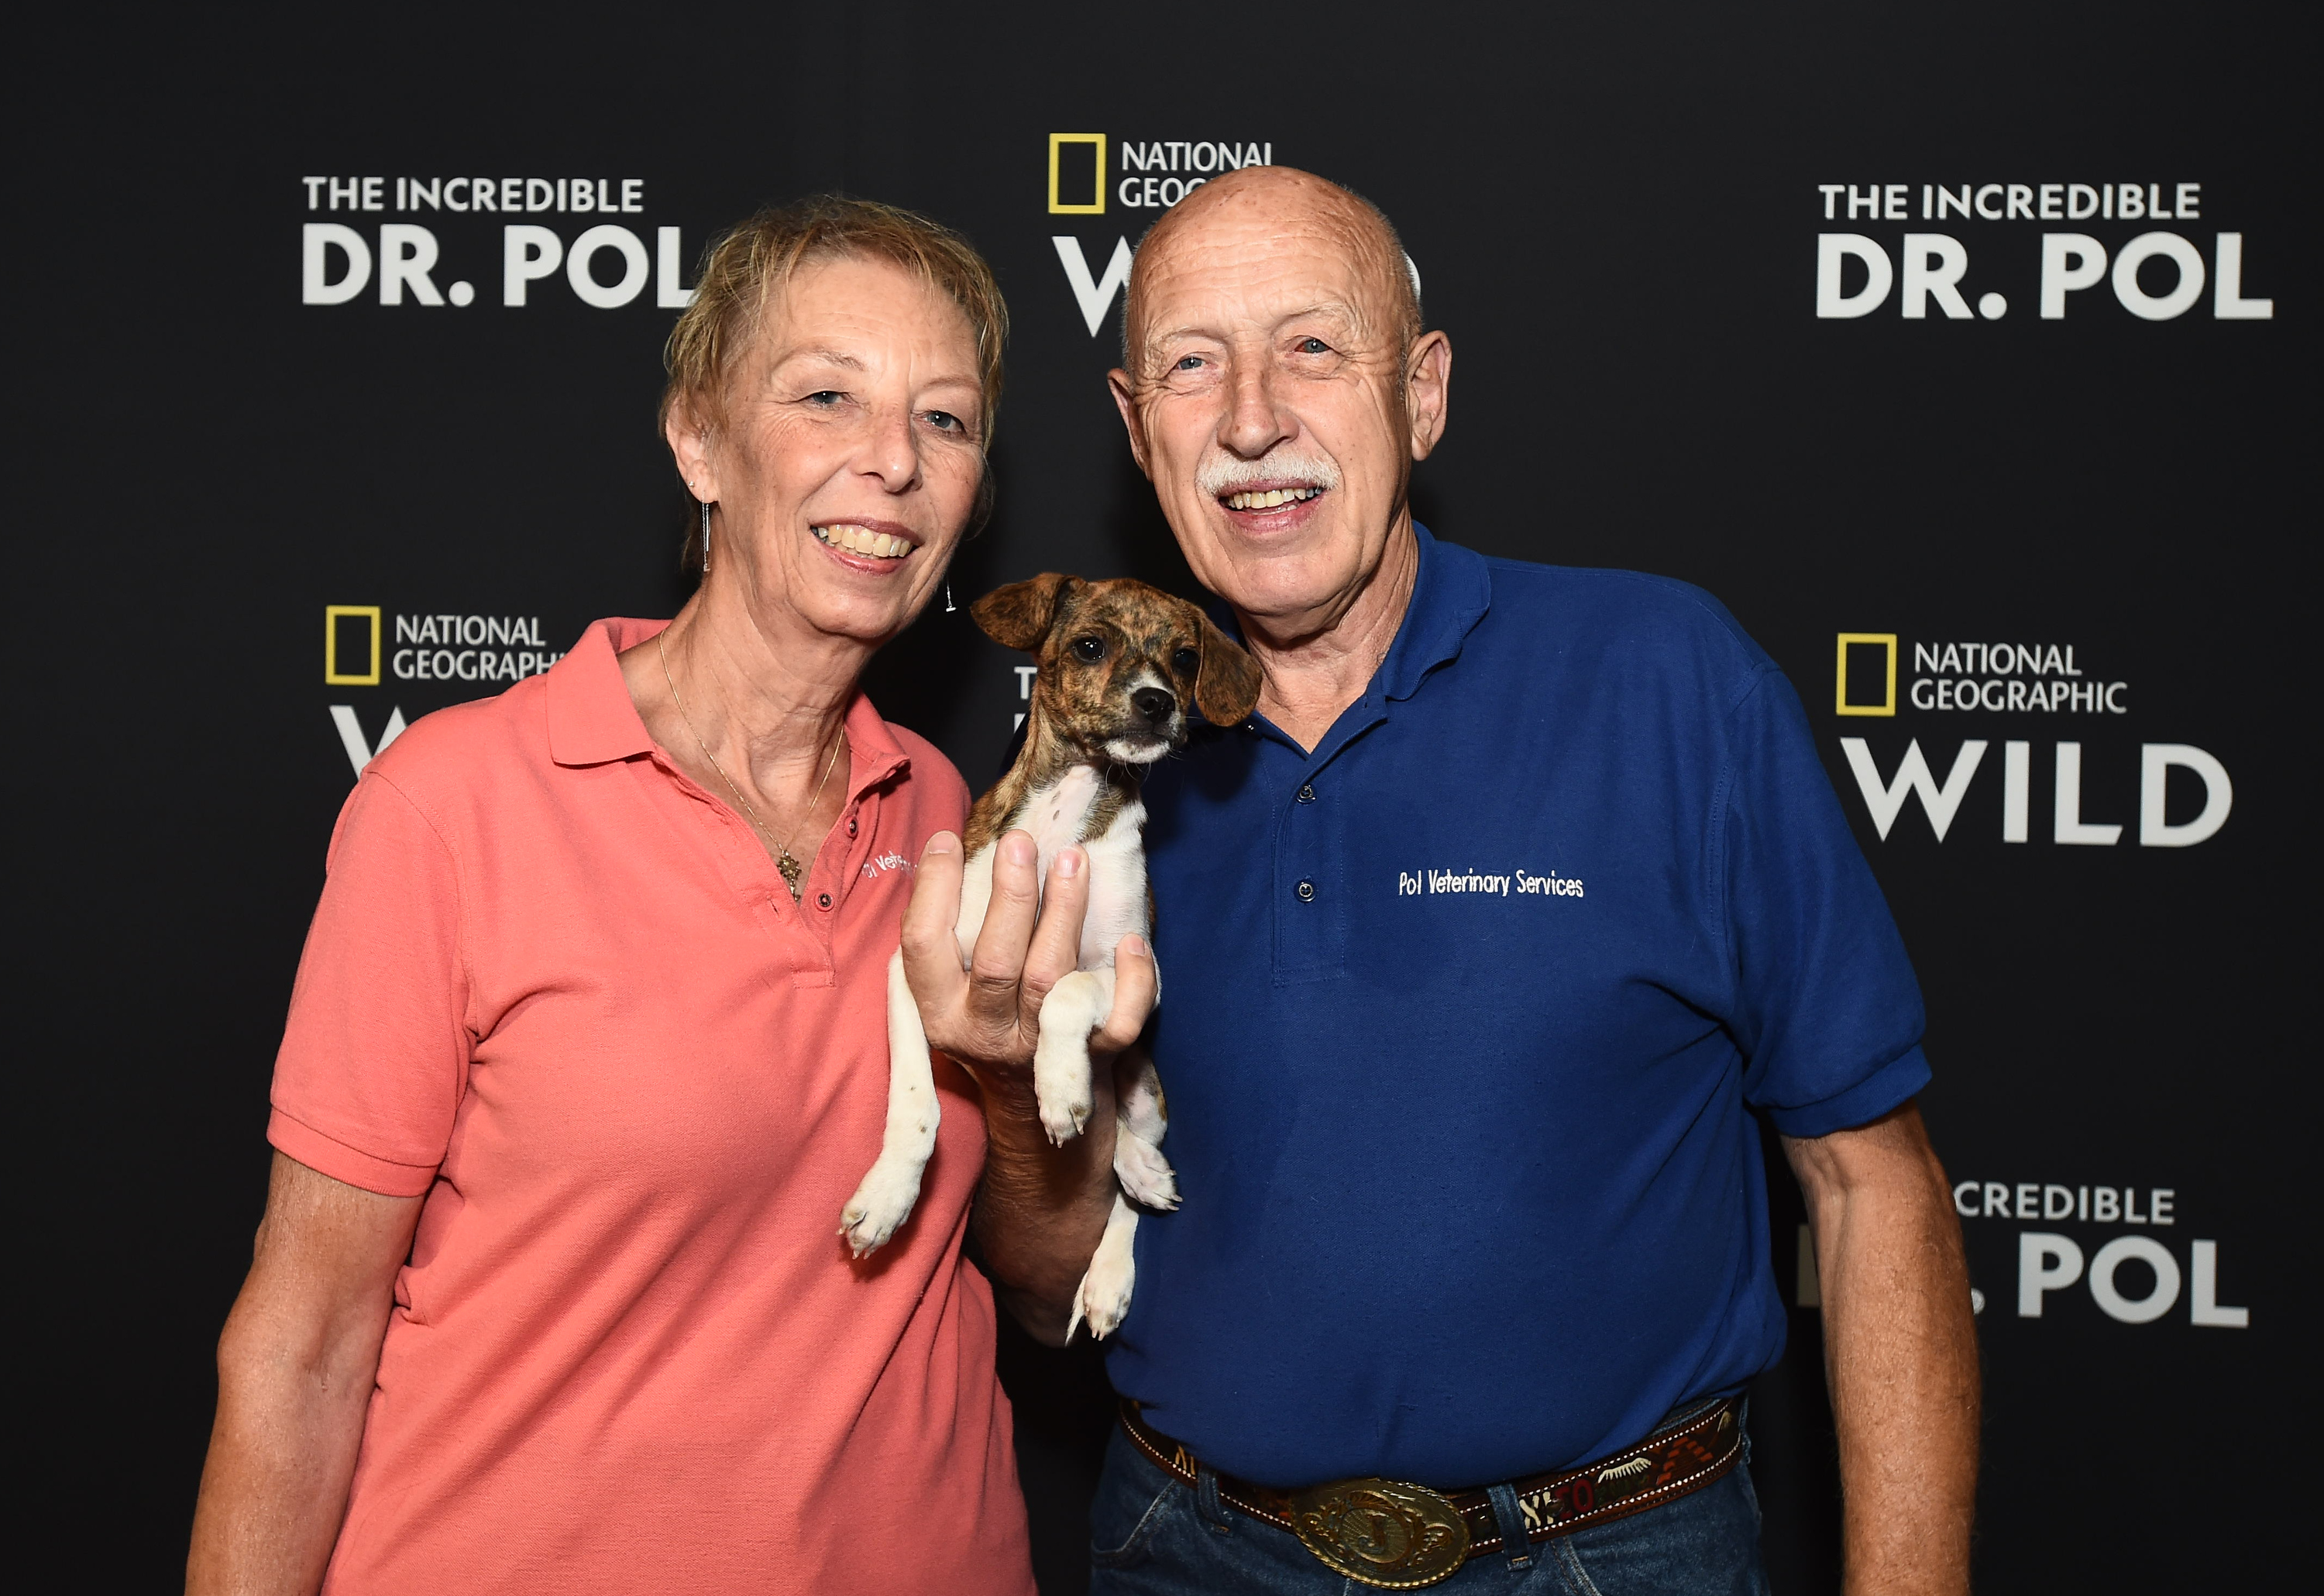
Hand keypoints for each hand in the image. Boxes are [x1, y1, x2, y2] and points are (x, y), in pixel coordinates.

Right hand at [902, 829, 1155, 1083]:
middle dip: (1011, 897)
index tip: (949, 841)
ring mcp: (1040, 1047)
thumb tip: (957, 849)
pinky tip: (1131, 940)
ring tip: (1073, 859)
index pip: (924, 945)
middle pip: (997, 962)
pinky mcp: (1091, 1057)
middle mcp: (986, 1032)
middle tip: (1021, 842)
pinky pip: (1117, 1021)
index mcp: (942, 1012)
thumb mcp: (951, 993)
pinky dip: (1130, 980)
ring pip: (1051, 979)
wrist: (1032, 1112)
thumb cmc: (991, 1026)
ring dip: (1065, 913)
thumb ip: (949, 937)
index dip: (933, 889)